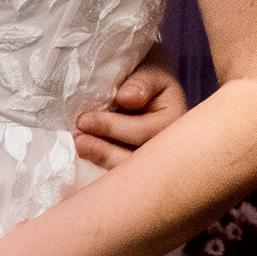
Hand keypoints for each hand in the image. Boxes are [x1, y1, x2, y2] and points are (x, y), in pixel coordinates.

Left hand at [73, 52, 188, 169]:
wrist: (145, 94)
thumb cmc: (147, 81)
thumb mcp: (149, 72)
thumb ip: (141, 83)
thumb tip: (127, 98)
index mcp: (177, 122)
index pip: (146, 132)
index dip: (113, 128)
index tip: (83, 120)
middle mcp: (172, 150)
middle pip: (141, 162)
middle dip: (107, 153)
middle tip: (78, 142)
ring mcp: (158, 166)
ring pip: (133, 176)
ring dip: (102, 163)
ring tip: (80, 147)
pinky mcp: (142, 175)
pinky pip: (125, 183)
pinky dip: (104, 177)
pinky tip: (87, 161)